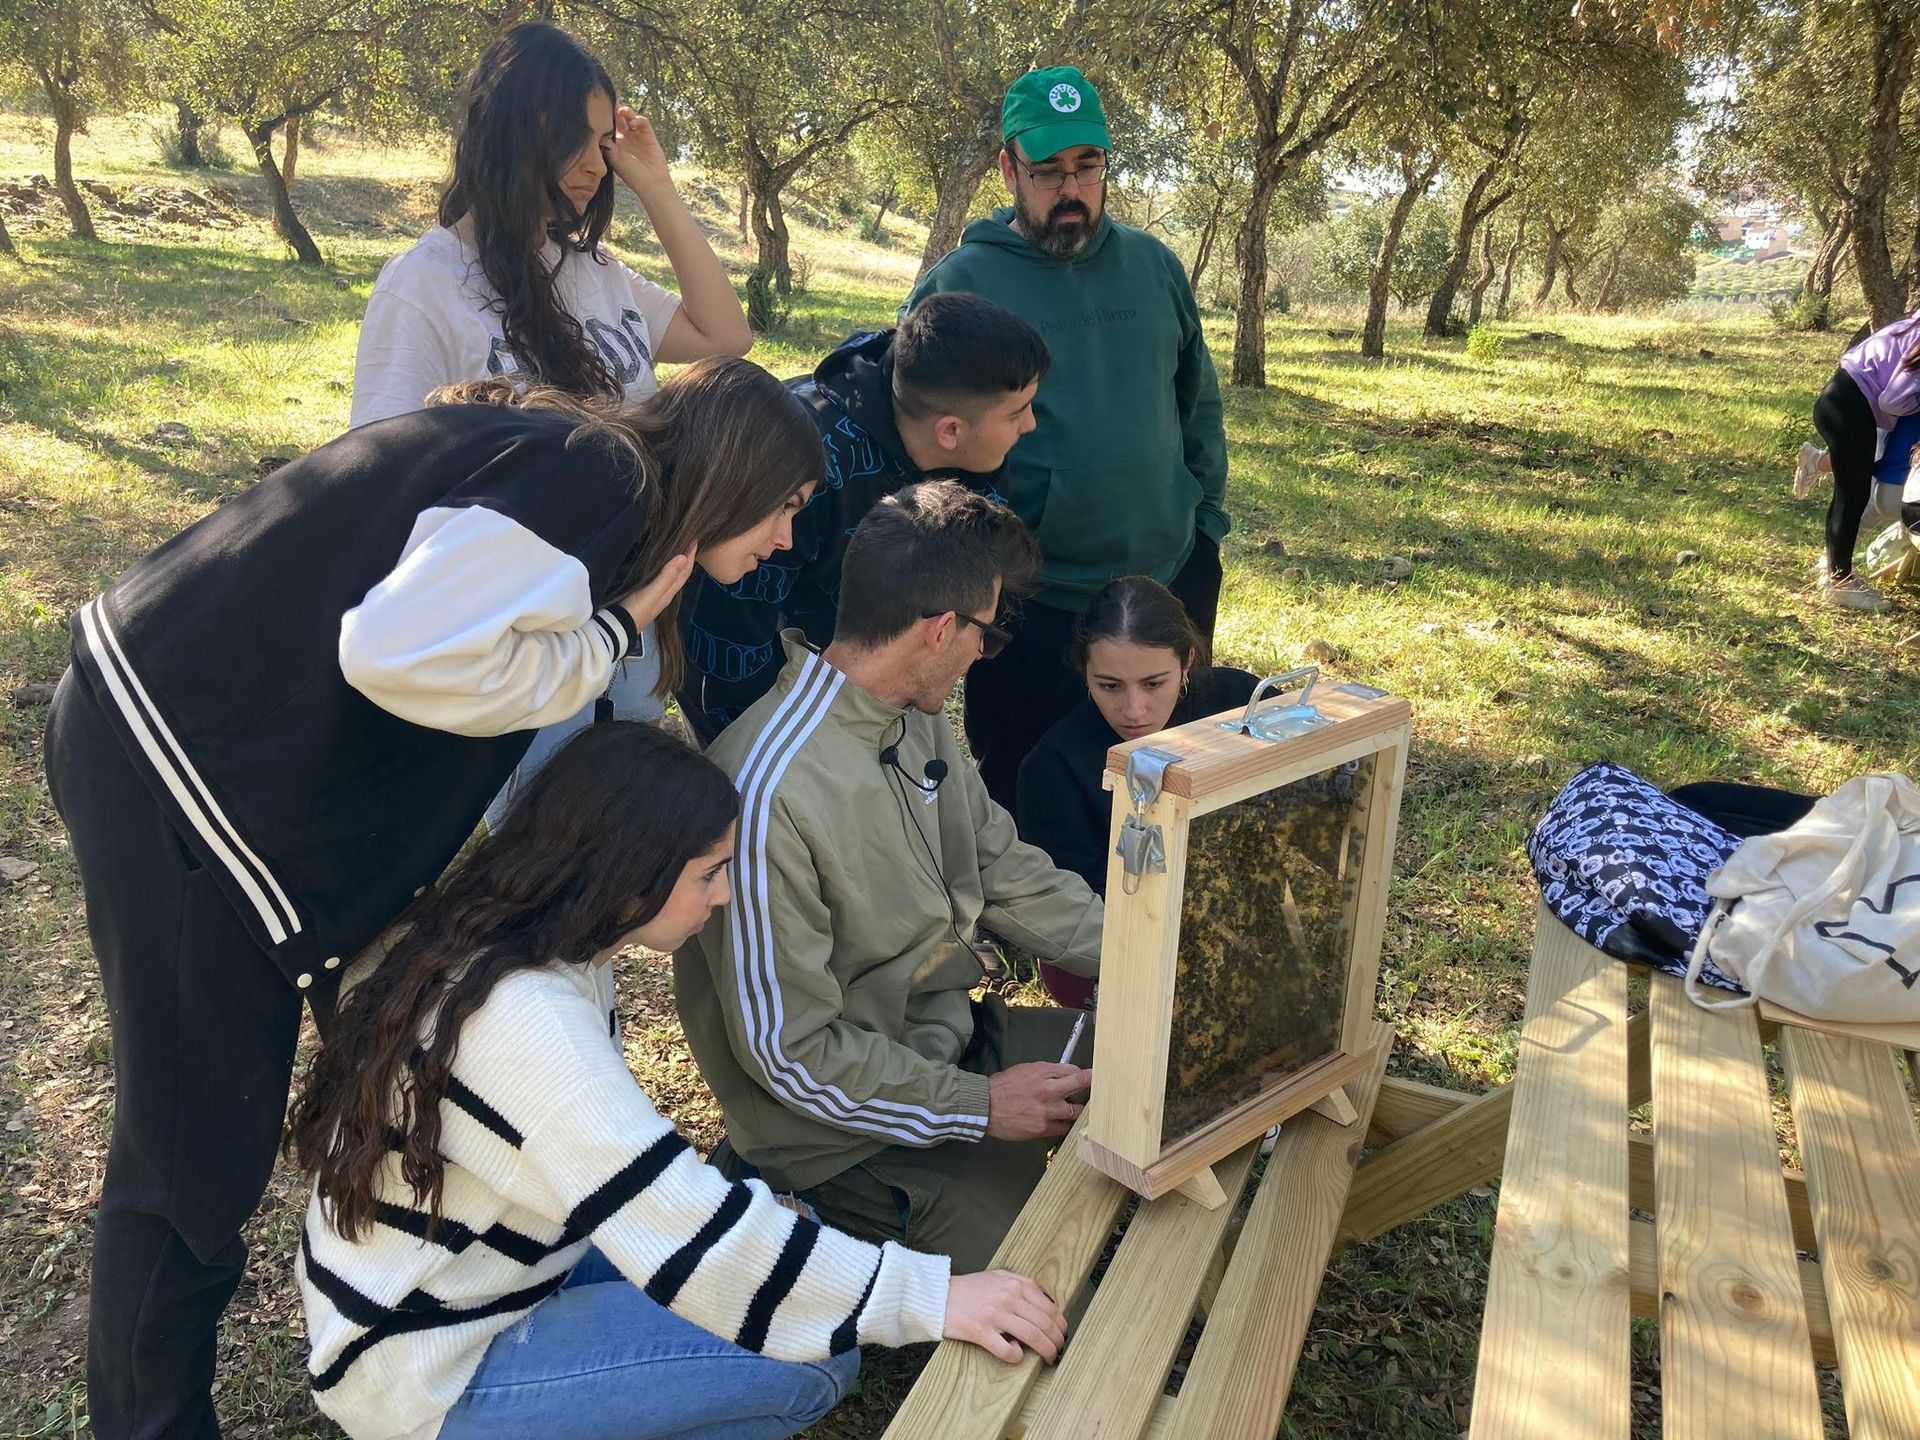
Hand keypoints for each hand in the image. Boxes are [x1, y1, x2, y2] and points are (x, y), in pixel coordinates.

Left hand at [607, 106, 672, 194]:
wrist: (651, 183)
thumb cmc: (630, 174)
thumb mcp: (614, 157)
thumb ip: (606, 142)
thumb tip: (597, 127)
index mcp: (614, 143)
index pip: (607, 125)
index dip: (604, 117)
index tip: (599, 110)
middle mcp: (624, 138)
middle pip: (618, 118)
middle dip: (614, 110)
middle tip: (610, 103)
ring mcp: (637, 136)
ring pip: (629, 117)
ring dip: (625, 111)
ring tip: (621, 111)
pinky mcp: (648, 135)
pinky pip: (642, 121)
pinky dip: (638, 119)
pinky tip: (633, 123)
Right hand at [614, 546, 695, 629]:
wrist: (617, 628)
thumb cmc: (635, 611)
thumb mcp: (652, 593)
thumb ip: (666, 577)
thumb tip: (683, 557)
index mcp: (669, 593)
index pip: (684, 572)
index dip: (691, 556)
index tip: (695, 539)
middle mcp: (664, 594)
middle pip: (680, 573)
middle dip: (686, 557)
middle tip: (688, 540)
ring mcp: (653, 595)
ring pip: (670, 575)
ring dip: (675, 562)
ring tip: (676, 548)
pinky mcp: (642, 594)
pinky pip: (658, 578)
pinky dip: (662, 568)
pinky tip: (657, 563)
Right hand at [943, 1270, 1067, 1363]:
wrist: (938, 1295)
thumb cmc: (969, 1289)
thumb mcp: (998, 1276)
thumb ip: (1022, 1283)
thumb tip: (1045, 1299)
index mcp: (1016, 1283)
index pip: (1049, 1307)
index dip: (1061, 1325)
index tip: (1062, 1334)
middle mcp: (1008, 1297)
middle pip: (1044, 1324)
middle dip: (1057, 1340)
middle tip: (1059, 1350)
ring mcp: (994, 1314)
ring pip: (1032, 1337)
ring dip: (1046, 1351)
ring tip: (1049, 1358)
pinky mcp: (980, 1331)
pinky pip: (1007, 1349)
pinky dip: (1017, 1356)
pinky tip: (1018, 1356)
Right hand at [986, 1062, 1090, 1141]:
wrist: (985, 1107)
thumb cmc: (1003, 1087)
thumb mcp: (1024, 1070)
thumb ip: (1046, 1073)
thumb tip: (1063, 1075)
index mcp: (1042, 1072)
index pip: (1073, 1071)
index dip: (1082, 1075)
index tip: (1089, 1078)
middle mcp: (1047, 1090)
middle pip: (1080, 1085)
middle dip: (1091, 1086)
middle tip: (1100, 1090)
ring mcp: (1046, 1111)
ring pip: (1075, 1111)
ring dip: (1075, 1110)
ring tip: (1071, 1109)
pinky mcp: (1042, 1128)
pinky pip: (1063, 1128)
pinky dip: (1064, 1125)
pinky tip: (1060, 1122)